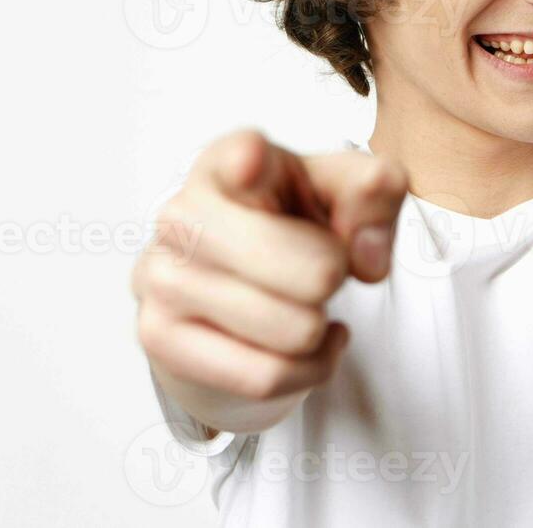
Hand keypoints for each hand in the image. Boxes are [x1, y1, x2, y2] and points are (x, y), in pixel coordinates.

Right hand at [132, 130, 407, 418]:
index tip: (253, 162)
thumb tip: (369, 260)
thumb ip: (375, 193)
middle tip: (324, 271)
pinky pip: (266, 376)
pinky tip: (307, 346)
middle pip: (314, 272)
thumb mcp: (342, 192)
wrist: (229, 283)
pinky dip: (308, 368)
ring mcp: (161, 275)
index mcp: (230, 162)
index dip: (249, 161)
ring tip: (307, 308)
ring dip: (319, 328)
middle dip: (337, 279)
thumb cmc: (289, 223)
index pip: (239, 156)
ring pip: (294, 331)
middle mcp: (182, 211)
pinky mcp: (157, 335)